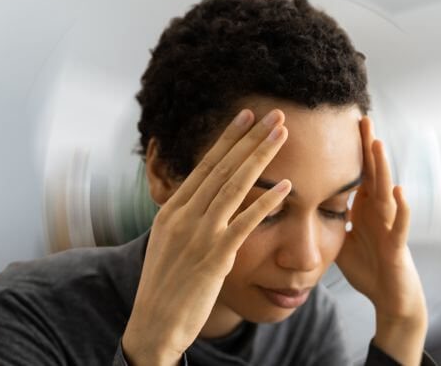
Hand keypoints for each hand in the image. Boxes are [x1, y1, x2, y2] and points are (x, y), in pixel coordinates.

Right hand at [122, 109, 290, 365]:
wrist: (153, 325)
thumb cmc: (164, 286)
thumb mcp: (168, 243)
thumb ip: (187, 219)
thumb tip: (206, 200)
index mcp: (172, 210)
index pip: (205, 165)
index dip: (228, 138)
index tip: (247, 116)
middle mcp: (183, 216)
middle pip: (223, 168)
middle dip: (251, 138)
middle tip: (275, 114)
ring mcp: (198, 235)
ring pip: (235, 186)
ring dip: (261, 158)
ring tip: (282, 135)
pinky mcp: (214, 257)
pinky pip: (245, 224)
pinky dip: (266, 203)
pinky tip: (287, 188)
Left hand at [335, 116, 426, 363]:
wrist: (389, 296)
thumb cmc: (368, 266)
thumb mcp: (341, 239)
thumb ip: (328, 219)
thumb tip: (301, 204)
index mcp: (365, 208)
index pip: (357, 173)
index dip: (350, 151)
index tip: (341, 123)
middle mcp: (379, 211)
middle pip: (373, 174)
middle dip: (367, 147)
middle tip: (362, 118)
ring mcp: (390, 226)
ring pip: (387, 192)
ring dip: (383, 168)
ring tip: (378, 143)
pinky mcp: (397, 246)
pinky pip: (400, 225)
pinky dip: (402, 208)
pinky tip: (399, 191)